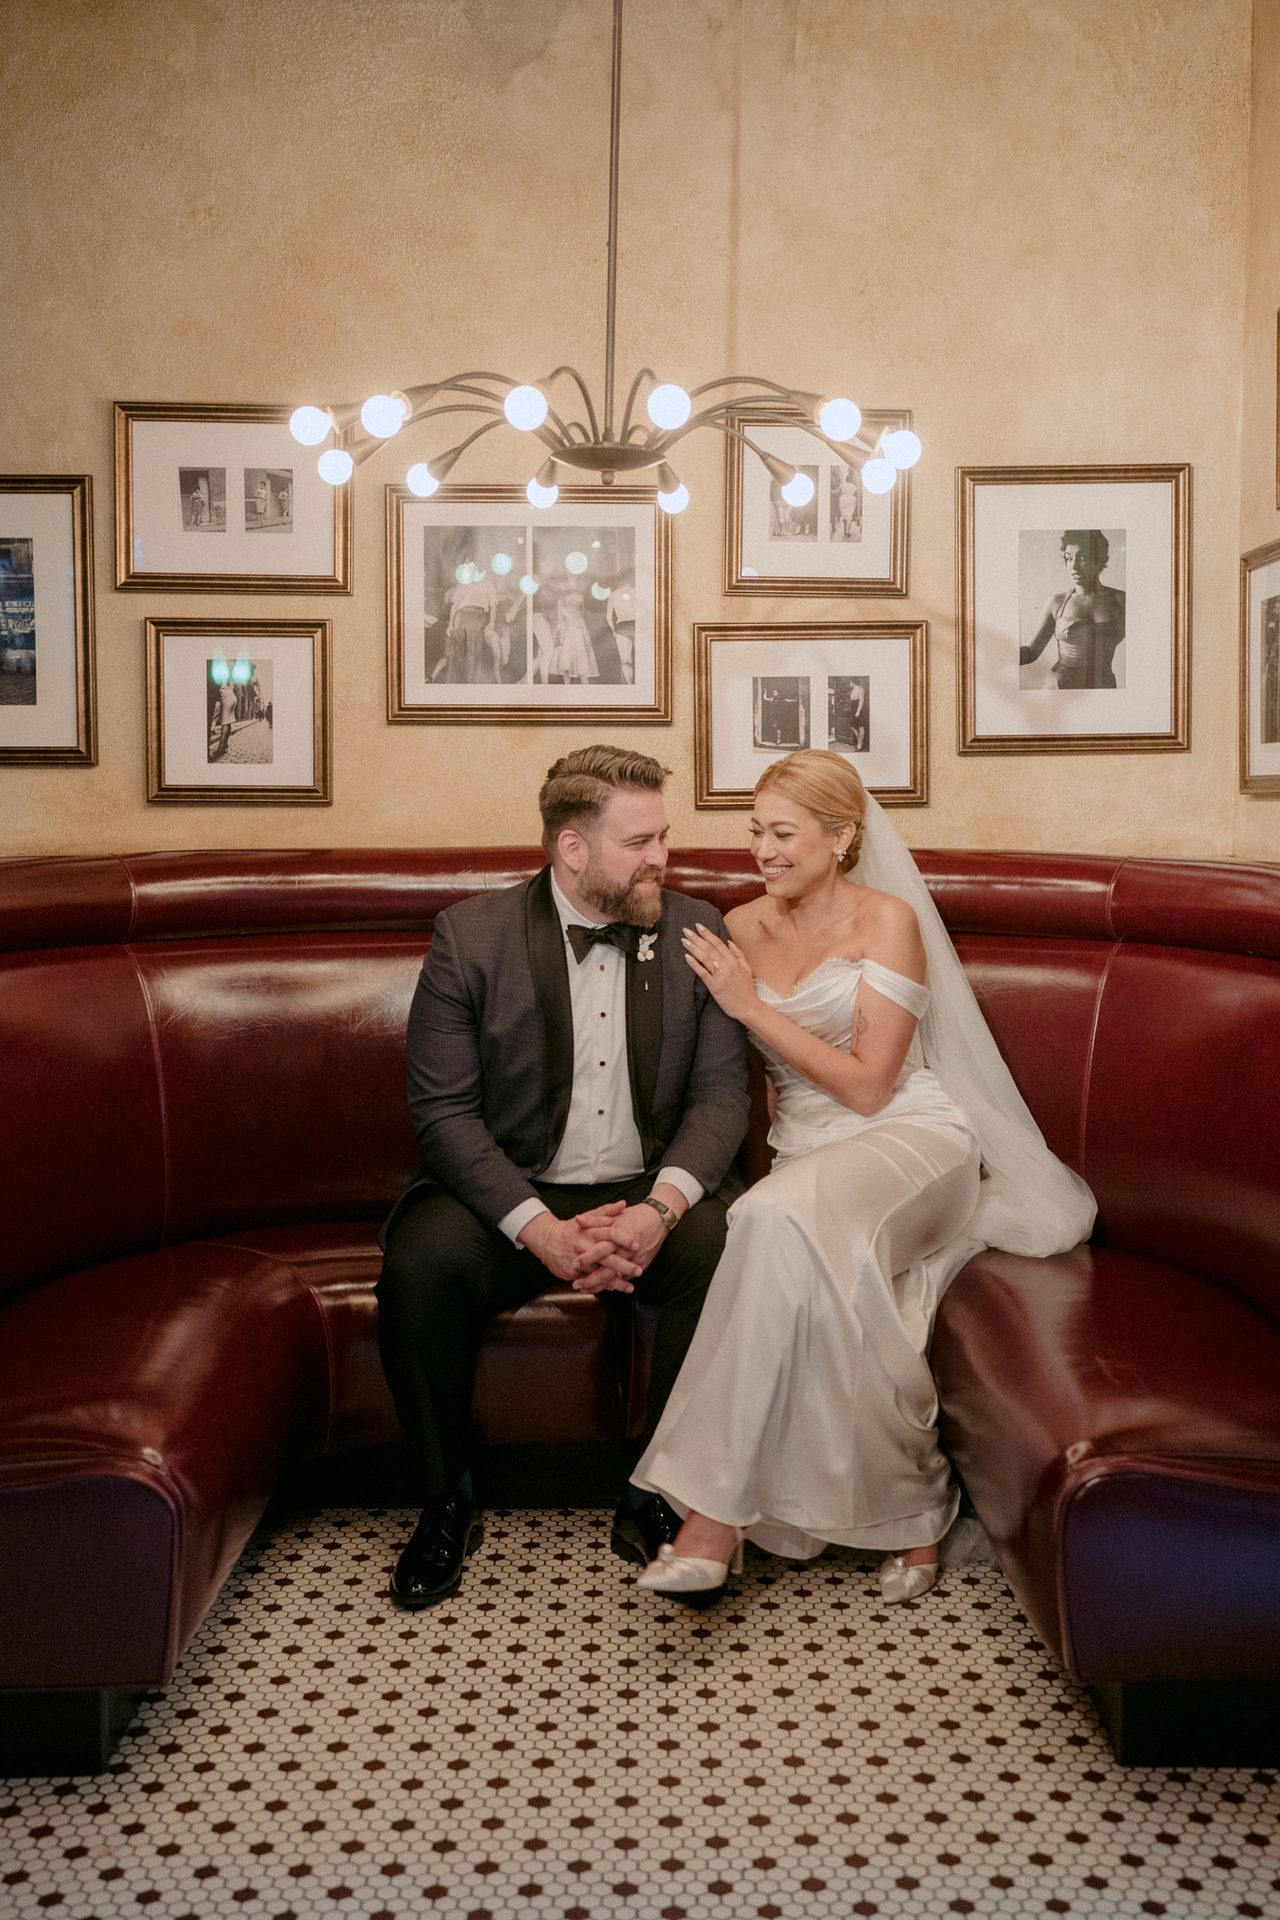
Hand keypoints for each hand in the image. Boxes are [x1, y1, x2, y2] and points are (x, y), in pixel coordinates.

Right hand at [519, 1204, 635, 1292]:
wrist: (547, 1241)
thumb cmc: (572, 1230)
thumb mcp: (588, 1217)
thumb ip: (607, 1212)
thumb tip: (623, 1204)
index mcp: (590, 1231)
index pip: (610, 1234)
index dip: (624, 1240)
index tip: (637, 1246)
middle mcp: (585, 1247)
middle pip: (607, 1258)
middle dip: (624, 1266)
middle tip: (639, 1270)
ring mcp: (579, 1261)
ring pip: (599, 1274)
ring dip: (615, 1282)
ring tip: (629, 1286)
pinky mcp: (573, 1273)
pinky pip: (590, 1282)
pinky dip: (601, 1286)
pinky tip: (613, 1289)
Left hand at [574, 1202, 668, 1287]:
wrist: (659, 1218)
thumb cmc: (636, 1215)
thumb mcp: (614, 1215)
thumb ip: (595, 1219)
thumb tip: (578, 1219)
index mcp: (618, 1236)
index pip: (601, 1250)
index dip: (588, 1258)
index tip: (574, 1263)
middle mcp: (626, 1250)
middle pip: (608, 1270)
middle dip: (592, 1280)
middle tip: (577, 1285)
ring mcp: (635, 1259)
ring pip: (616, 1278)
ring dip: (601, 1285)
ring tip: (587, 1289)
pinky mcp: (642, 1264)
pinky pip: (626, 1278)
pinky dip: (615, 1284)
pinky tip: (604, 1288)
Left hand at [681, 922, 757, 1020]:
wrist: (748, 1007)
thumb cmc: (746, 989)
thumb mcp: (747, 968)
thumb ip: (738, 954)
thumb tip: (729, 942)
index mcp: (734, 961)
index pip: (718, 943)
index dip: (708, 934)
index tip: (698, 926)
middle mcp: (727, 966)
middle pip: (710, 949)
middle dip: (697, 938)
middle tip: (685, 930)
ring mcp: (721, 977)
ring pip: (706, 958)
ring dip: (694, 948)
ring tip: (684, 940)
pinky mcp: (715, 987)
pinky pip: (703, 973)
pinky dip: (695, 965)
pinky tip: (687, 957)